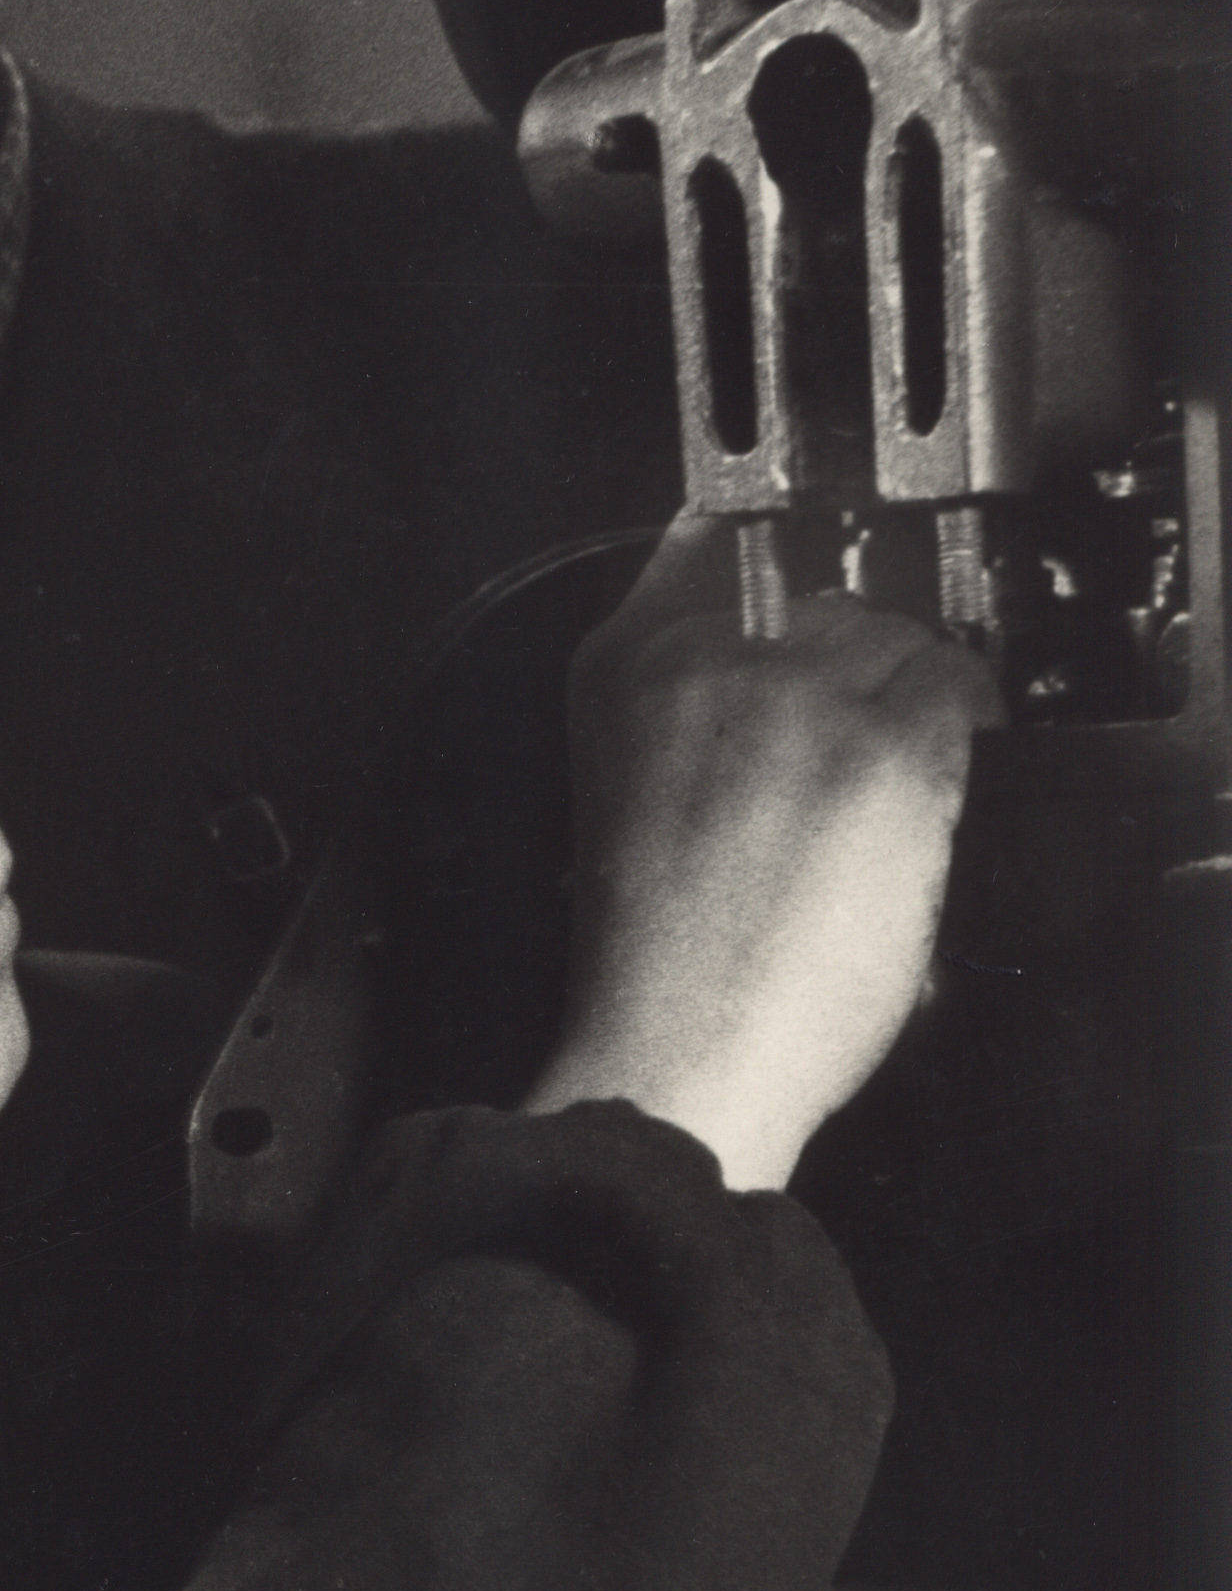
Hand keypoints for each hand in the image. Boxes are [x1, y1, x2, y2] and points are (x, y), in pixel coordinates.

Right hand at [525, 517, 1001, 1189]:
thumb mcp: (626, 784)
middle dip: (851, 665)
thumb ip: (684, 698)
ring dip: (909, 697)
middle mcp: (711, 654)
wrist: (678, 1048)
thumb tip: (775, 651)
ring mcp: (803, 695)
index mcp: (625, 664)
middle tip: (852, 747)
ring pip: (899, 637)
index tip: (805, 623)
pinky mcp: (889, 751)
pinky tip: (937, 785)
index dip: (780, 580)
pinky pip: (955, 689)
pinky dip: (964, 726)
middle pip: (825, 598)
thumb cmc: (652, 950)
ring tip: (893, 777)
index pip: (714, 542)